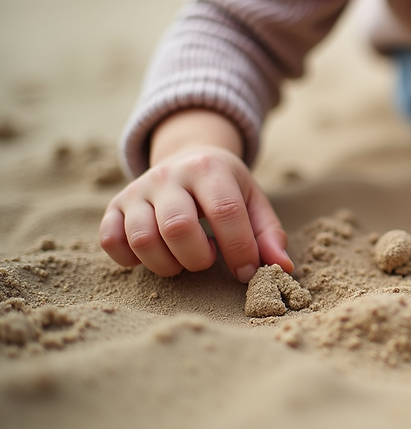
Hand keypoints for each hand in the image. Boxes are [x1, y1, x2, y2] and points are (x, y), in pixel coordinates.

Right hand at [99, 110, 291, 281]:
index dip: (239, 250)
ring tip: (185, 259)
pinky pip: (111, 242)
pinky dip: (131, 260)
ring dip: (167, 264)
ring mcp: (137, 190)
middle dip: (198, 258)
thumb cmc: (226, 189)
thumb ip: (269, 234)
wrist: (187, 157)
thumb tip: (282, 268)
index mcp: (209, 169)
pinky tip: (156, 256)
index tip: (247, 272)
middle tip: (209, 259)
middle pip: (177, 227)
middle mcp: (168, 175)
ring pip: (142, 239)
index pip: (225, 213)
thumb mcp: (254, 202)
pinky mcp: (115, 206)